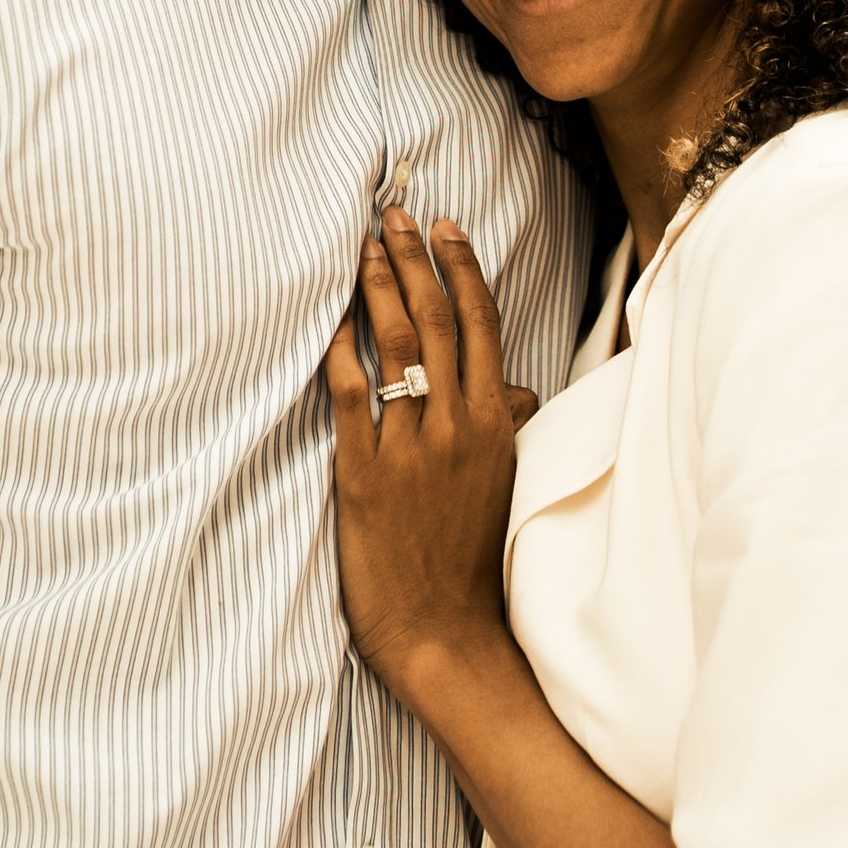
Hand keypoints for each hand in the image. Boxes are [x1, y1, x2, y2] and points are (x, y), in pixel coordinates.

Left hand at [326, 205, 536, 711]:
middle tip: (391, 216)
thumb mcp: (502, 484)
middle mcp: (457, 427)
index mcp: (496, 423)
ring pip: (396, 346)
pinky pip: (352, 397)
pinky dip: (340, 352)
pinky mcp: (365, 475)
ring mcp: (411, 449)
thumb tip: (520, 392)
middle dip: (412, 260)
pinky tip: (328, 321)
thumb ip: (507, 427)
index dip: (461, 267)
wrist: (445, 631)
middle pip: (437, 320)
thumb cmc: (471, 559)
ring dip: (377, 289)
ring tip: (360, 250)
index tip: (442, 226)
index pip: (482, 324)